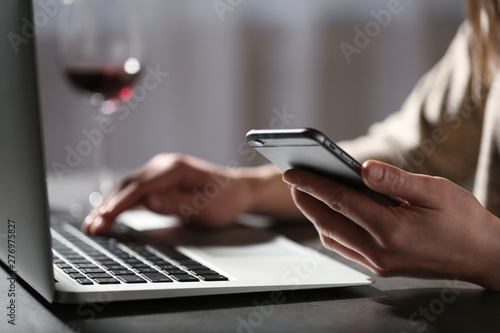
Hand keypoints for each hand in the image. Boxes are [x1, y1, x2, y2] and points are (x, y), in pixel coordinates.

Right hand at [83, 154, 252, 234]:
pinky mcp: (158, 182)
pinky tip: (106, 216)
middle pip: (129, 186)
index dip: (121, 203)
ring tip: (92, 225)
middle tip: (91, 227)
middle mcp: (163, 166)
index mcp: (175, 169)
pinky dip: (120, 205)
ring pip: (127, 189)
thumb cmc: (224, 200)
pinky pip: (135, 193)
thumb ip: (175, 202)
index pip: (141, 186)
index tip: (105, 217)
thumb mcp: (204, 205)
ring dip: (109, 206)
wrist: (237, 192)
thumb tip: (147, 200)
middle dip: (108, 206)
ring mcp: (160, 173)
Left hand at [283, 160, 499, 289]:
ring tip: (306, 193)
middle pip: (328, 221)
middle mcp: (380, 251)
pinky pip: (344, 248)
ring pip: (332, 237)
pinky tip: (328, 215)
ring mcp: (378, 263)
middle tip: (291, 179)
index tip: (292, 172)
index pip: (340, 202)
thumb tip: (364, 167)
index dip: (312, 184)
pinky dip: (330, 230)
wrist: (483, 256)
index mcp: (393, 230)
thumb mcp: (436, 190)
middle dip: (305, 199)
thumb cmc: (463, 221)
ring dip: (315, 215)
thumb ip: (396, 179)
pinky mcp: (380, 267)